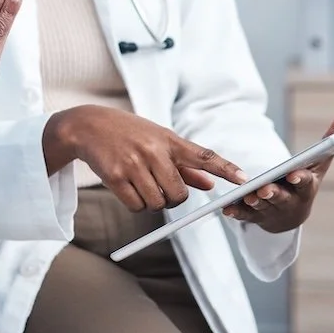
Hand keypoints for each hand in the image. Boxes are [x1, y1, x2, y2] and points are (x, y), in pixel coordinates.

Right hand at [43, 106, 246, 211]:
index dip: (225, 168)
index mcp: (169, 140)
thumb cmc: (130, 133)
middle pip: (178, 194)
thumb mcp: (159, 140)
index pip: (203, 155)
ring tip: (140, 183)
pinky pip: (136, 206)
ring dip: (152, 202)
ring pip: (157, 203)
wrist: (89, 126)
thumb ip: (185, 165)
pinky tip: (128, 187)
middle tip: (163, 189)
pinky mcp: (115, 177)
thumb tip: (210, 184)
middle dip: (173, 199)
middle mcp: (154, 151)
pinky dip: (135, 204)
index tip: (244, 180)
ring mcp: (134, 164)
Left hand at [222, 116, 333, 232]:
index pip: (305, 183)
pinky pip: (245, 215)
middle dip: (274, 193)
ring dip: (255, 202)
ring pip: (263, 207)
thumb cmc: (305, 182)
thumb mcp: (318, 165)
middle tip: (265, 189)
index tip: (293, 174)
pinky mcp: (255, 216)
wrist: (292, 215)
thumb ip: (328, 143)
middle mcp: (289, 202)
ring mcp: (272, 210)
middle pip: (282, 198)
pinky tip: (227, 208)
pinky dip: (237, 212)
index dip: (300, 179)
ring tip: (248, 197)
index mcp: (305, 188)